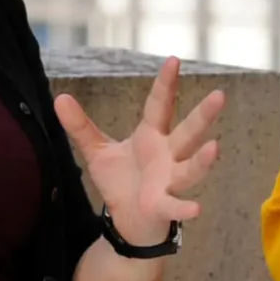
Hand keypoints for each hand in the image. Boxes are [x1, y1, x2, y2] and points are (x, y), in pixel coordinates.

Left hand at [56, 57, 222, 246]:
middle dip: (202, 115)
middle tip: (219, 95)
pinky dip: (184, 207)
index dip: (166, 84)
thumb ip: (81, 126)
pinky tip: (196, 208)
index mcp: (152, 136)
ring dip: (203, 160)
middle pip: (187, 133)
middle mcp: (167, 155)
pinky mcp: (163, 205)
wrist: (127, 220)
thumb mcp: (97, 151)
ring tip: (215, 147)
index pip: (160, 105)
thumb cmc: (121, 182)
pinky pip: (175, 205)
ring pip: (190, 168)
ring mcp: (169, 180)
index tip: (174, 60)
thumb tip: (59, 97)